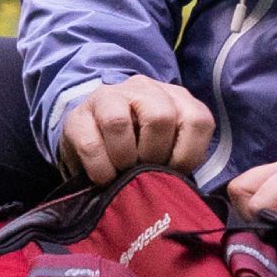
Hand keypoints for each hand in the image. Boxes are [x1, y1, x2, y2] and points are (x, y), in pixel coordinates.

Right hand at [57, 74, 214, 181]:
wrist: (94, 143)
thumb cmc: (139, 150)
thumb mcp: (169, 149)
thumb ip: (182, 157)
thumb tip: (180, 187)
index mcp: (175, 98)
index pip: (198, 120)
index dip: (187, 154)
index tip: (172, 170)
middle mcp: (144, 89)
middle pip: (160, 116)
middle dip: (154, 154)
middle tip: (145, 170)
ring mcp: (108, 97)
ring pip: (118, 122)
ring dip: (124, 159)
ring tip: (122, 172)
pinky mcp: (78, 115)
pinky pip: (90, 144)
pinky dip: (101, 169)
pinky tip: (104, 177)